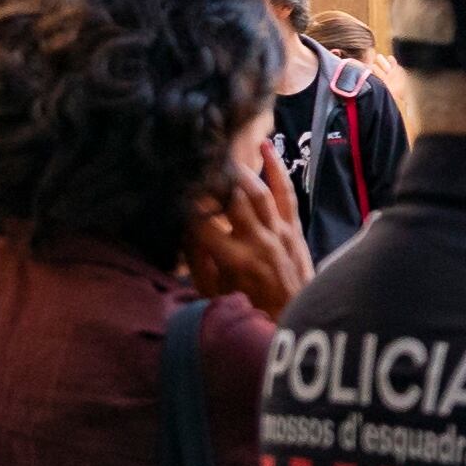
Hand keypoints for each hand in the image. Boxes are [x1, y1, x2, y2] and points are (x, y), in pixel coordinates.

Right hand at [182, 149, 312, 310]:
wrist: (294, 319)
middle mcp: (258, 242)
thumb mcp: (213, 292)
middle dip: (212, 178)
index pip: (202, 222)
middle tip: (195, 157)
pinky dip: (277, 169)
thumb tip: (182, 226)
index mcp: (234, 260)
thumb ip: (197, 258)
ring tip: (221, 150)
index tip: (171, 188)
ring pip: (258, 192)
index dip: (184, 204)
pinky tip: (265, 146)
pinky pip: (286, 194)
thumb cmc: (247, 308)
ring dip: (239, 169)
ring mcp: (279, 233)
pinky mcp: (294, 228)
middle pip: (232, 200)